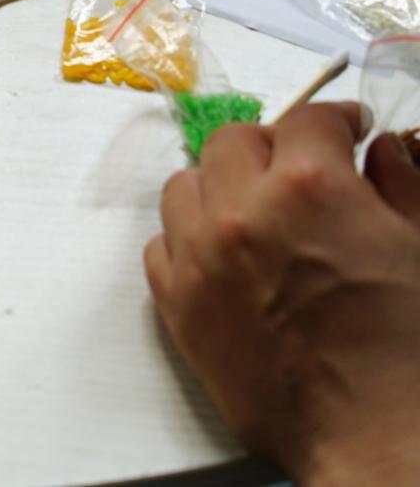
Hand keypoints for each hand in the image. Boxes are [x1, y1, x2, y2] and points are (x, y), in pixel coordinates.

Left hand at [144, 104, 419, 486]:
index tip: (346, 130)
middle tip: (299, 170)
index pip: (306, 121)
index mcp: (310, 189)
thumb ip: (401, 187)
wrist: (371, 437)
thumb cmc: (407, 352)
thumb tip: (381, 150)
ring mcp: (200, 257)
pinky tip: (227, 258)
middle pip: (231, 142)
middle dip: (270, 147)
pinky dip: (191, 239)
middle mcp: (242, 212)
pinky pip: (162, 243)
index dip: (333, 121)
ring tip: (256, 213)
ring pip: (186, 186)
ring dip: (221, 188)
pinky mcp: (176, 303)